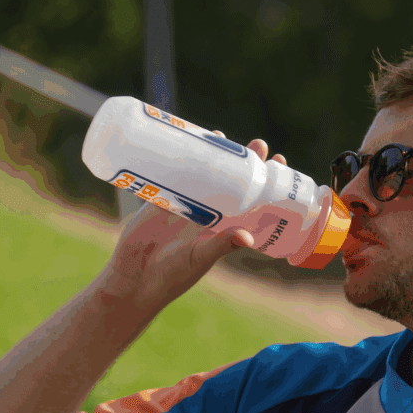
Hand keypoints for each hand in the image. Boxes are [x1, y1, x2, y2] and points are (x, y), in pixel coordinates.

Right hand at [99, 131, 288, 312]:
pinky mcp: (161, 199)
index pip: (253, 202)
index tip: (278, 165)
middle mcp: (209, 215)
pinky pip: (173, 174)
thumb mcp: (200, 258)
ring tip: (222, 135)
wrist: (135, 277)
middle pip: (233, 183)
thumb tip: (248, 237)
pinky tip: (186, 139)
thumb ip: (221, 246)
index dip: (265, 186)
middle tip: (258, 144)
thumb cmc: (173, 274)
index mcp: (225, 229)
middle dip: (245, 164)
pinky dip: (180, 158)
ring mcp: (185, 205)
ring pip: (204, 175)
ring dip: (214, 156)